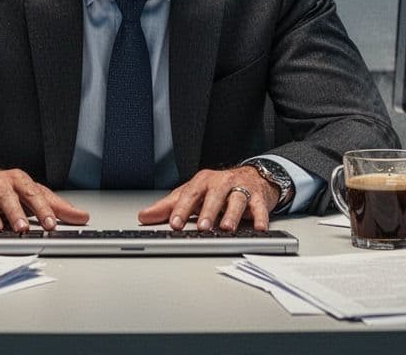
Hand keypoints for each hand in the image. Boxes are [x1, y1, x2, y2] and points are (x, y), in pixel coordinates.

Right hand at [0, 163, 89, 240]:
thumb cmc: (2, 188)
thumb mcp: (29, 193)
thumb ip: (55, 206)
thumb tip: (81, 217)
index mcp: (18, 180)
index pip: (33, 194)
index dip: (42, 209)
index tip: (51, 224)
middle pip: (8, 196)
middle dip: (15, 212)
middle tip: (22, 227)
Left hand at [136, 166, 280, 231]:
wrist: (252, 177)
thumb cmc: (218, 188)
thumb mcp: (192, 194)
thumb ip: (169, 206)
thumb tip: (144, 216)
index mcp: (202, 182)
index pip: (190, 194)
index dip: (181, 209)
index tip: (174, 224)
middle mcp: (221, 183)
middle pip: (214, 195)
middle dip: (208, 211)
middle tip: (201, 226)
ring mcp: (241, 189)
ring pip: (237, 199)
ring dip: (232, 214)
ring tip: (227, 228)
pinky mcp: (258, 197)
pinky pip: (260, 207)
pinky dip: (261, 217)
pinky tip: (259, 227)